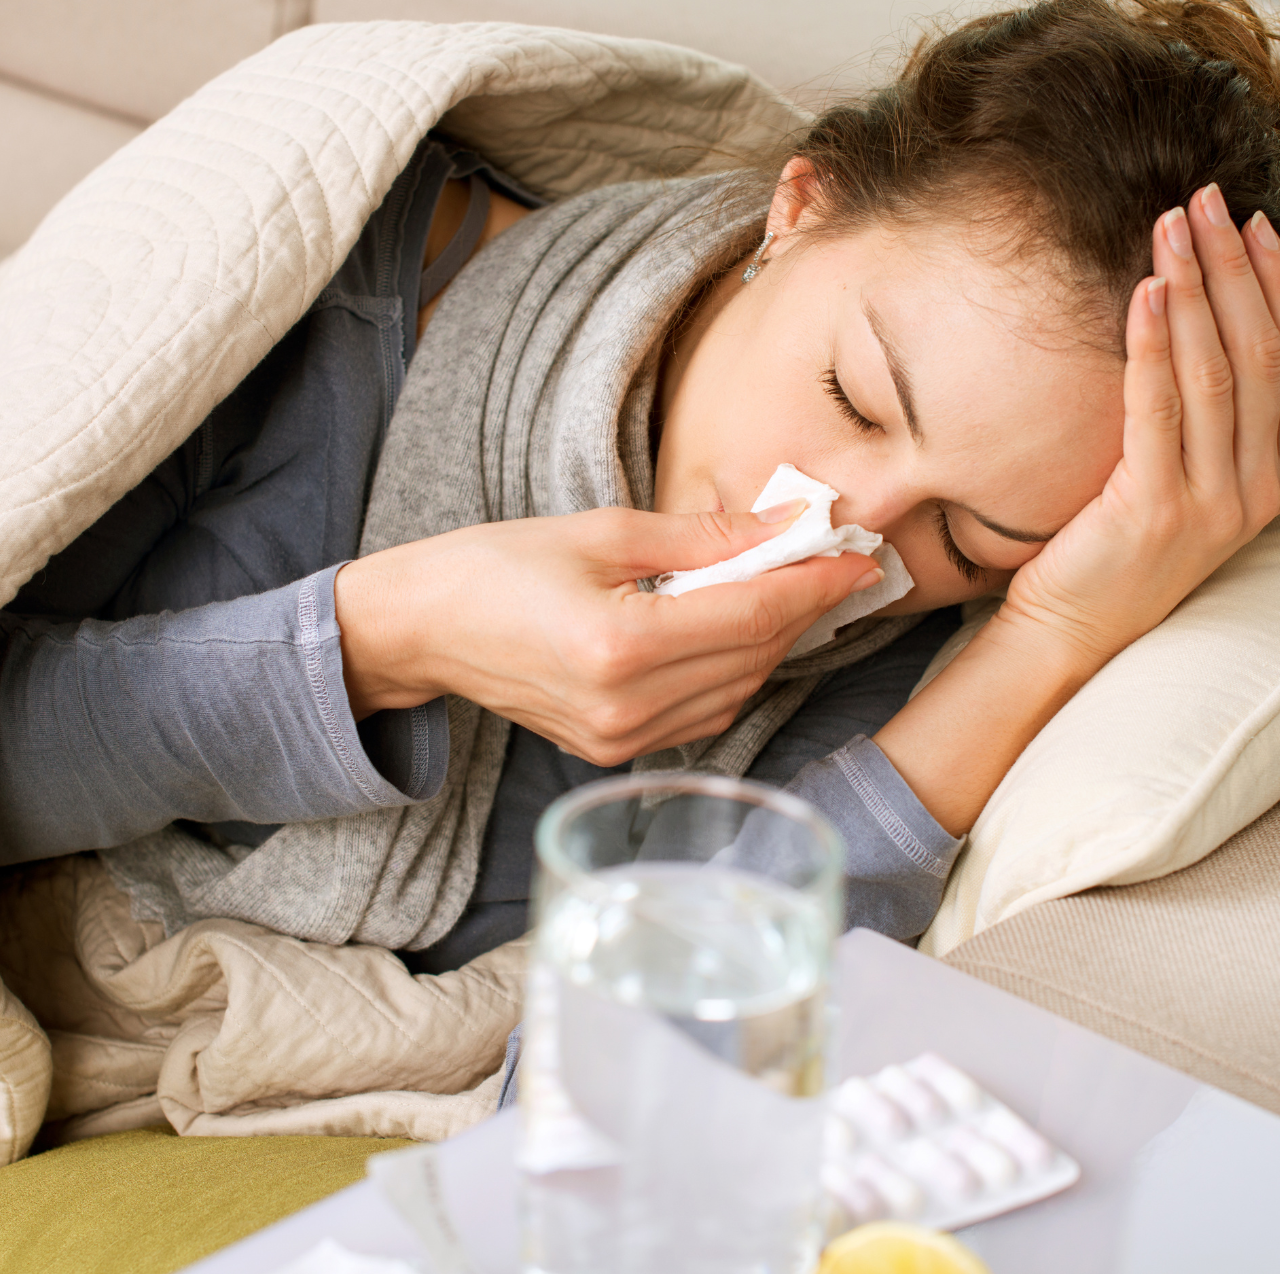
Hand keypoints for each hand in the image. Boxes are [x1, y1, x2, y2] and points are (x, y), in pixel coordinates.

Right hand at [334, 506, 878, 764]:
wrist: (423, 629)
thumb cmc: (497, 566)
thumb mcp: (602, 532)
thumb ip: (702, 538)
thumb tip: (785, 528)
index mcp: (619, 645)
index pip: (752, 615)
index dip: (814, 584)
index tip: (857, 555)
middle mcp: (625, 706)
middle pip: (753, 656)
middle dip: (802, 607)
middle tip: (834, 562)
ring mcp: (620, 740)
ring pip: (737, 691)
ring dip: (773, 641)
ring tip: (790, 589)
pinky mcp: (614, 751)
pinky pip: (704, 713)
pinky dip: (734, 671)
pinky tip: (738, 630)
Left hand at [996, 182, 1279, 667]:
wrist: (1075, 632)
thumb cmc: (1127, 552)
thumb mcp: (1212, 494)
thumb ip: (1274, 442)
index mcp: (1277, 477)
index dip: (1279, 284)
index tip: (1254, 222)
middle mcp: (1257, 489)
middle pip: (1261, 352)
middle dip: (1235, 267)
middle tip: (1207, 199)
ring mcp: (1213, 503)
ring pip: (1217, 373)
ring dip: (1193, 289)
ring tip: (1171, 226)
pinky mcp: (1156, 510)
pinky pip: (1160, 411)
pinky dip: (1153, 345)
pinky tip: (1142, 292)